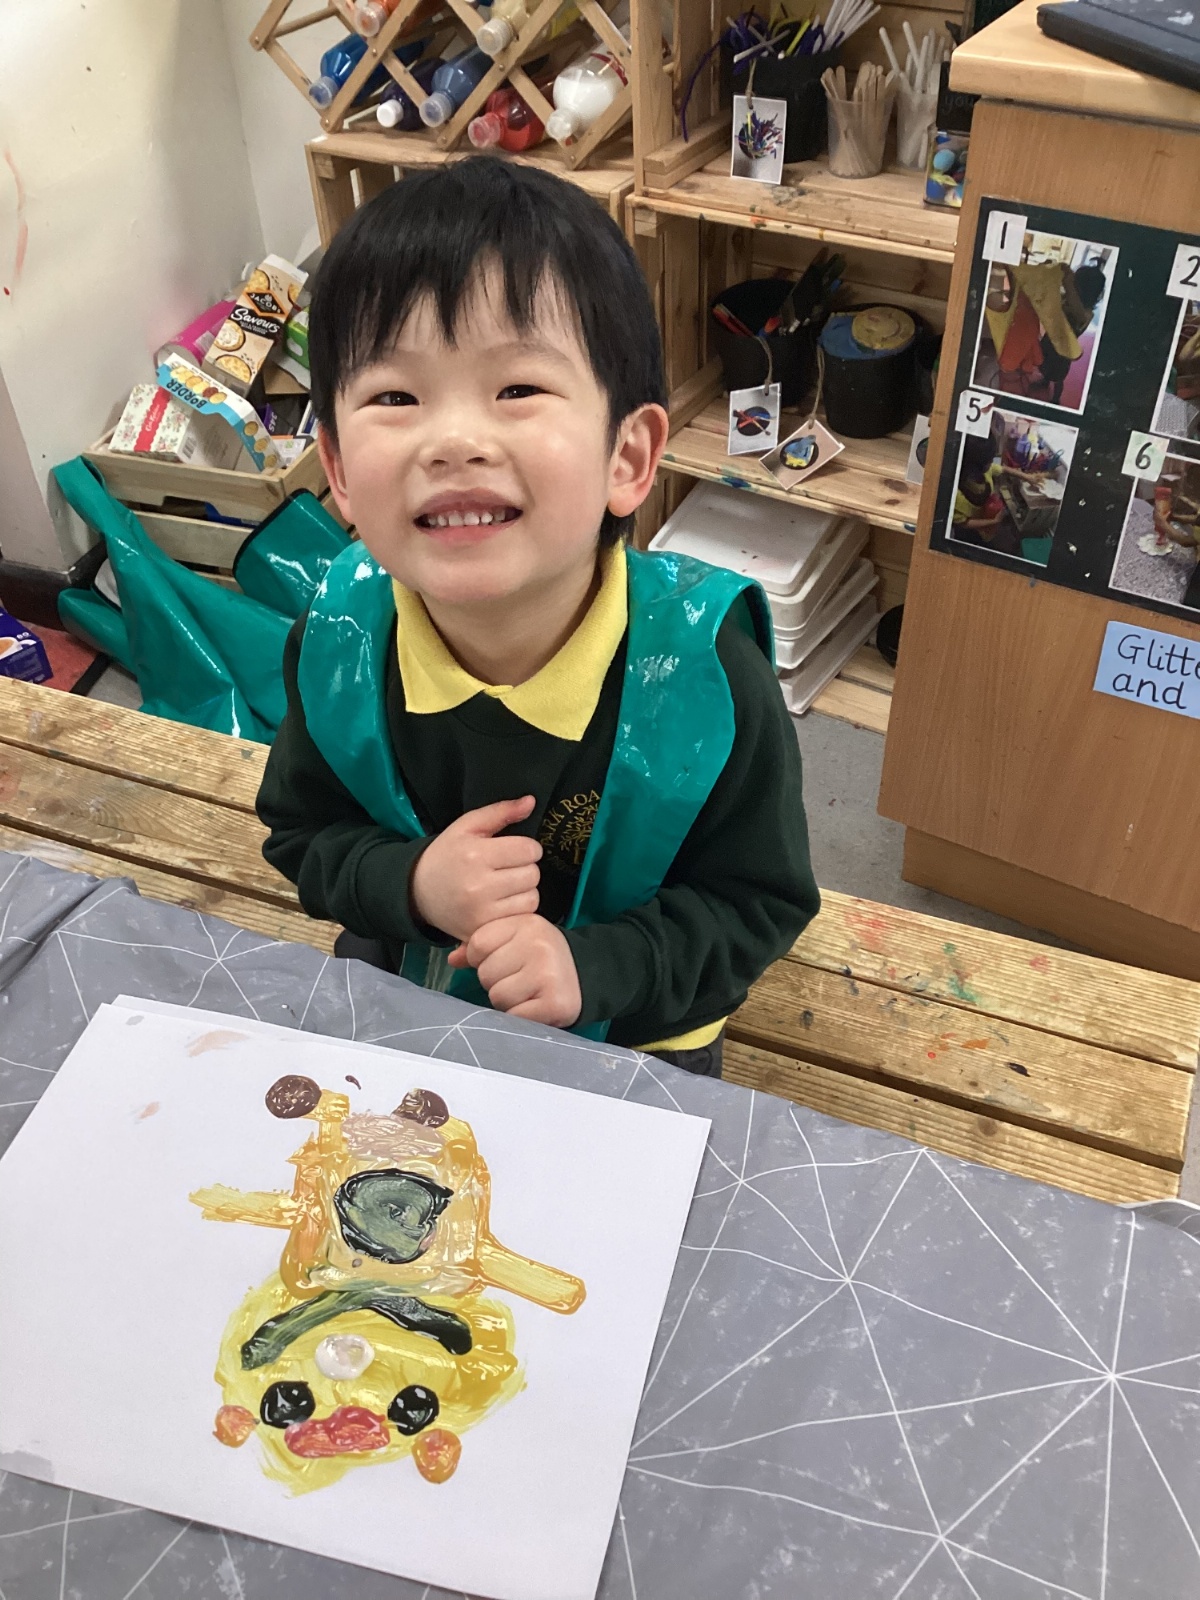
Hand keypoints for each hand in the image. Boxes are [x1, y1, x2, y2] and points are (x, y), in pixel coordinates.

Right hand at [410, 796, 540, 942]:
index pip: (529, 850)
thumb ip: (500, 812)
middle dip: (526, 868)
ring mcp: (481, 912)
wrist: (417, 891)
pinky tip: (503, 903)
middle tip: (509, 868)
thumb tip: (531, 802)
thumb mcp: (467, 826)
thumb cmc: (447, 855)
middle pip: (533, 875)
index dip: (527, 847)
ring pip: (531, 898)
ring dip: (525, 891)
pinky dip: (518, 910)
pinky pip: (521, 918)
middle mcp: (478, 886)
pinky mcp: (482, 930)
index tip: (515, 850)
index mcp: (475, 855)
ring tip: (506, 886)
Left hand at [447, 914, 581, 1027]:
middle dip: (496, 981)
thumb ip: (482, 946)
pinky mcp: (554, 1003)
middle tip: (518, 979)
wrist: (589, 974)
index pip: (478, 944)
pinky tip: (534, 1005)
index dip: (482, 958)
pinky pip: (514, 1016)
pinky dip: (519, 1016)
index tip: (501, 961)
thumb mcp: (515, 939)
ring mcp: (547, 975)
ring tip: (527, 992)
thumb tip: (453, 959)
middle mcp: (538, 945)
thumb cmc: (542, 957)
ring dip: (507, 1001)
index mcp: (526, 923)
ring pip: (497, 996)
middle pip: (486, 972)